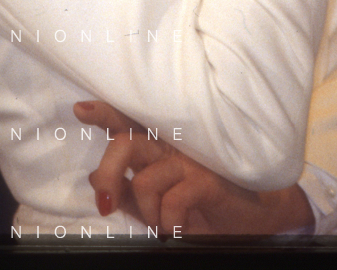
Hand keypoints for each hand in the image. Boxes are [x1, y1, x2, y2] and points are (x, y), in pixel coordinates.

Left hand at [73, 101, 313, 235]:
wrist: (256, 218)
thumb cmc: (203, 207)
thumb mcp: (159, 205)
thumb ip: (128, 191)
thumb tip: (95, 178)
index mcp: (158, 146)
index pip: (127, 123)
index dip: (104, 114)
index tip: (80, 109)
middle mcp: (172, 146)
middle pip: (127, 143)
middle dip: (110, 172)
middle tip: (105, 203)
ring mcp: (190, 160)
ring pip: (145, 179)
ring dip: (147, 213)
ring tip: (162, 224)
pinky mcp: (208, 179)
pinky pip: (172, 200)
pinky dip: (169, 222)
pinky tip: (179, 227)